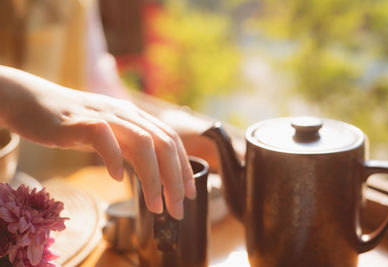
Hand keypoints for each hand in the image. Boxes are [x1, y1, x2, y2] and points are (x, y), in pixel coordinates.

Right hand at [0, 66, 194, 219]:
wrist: (33, 102)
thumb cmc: (74, 123)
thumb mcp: (111, 135)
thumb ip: (130, 148)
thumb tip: (154, 173)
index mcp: (135, 117)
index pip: (171, 140)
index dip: (184, 167)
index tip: (190, 193)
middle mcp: (125, 114)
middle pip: (163, 144)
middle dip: (175, 179)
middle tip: (177, 208)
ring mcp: (104, 115)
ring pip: (142, 143)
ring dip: (153, 178)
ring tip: (155, 205)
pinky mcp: (79, 122)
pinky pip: (103, 137)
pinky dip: (114, 158)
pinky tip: (117, 178)